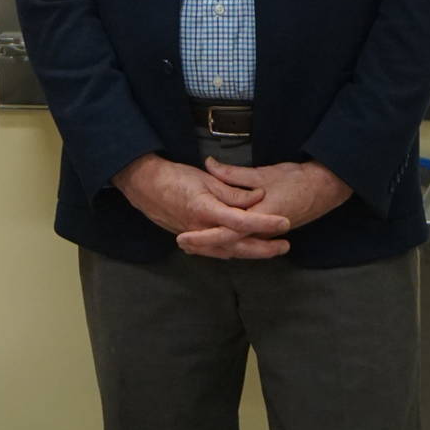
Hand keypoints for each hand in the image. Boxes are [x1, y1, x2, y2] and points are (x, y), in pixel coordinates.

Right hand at [112, 154, 291, 258]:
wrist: (144, 185)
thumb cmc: (173, 177)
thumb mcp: (206, 178)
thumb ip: (233, 191)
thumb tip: (258, 198)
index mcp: (206, 211)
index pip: (243, 222)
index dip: (266, 224)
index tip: (285, 223)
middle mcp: (202, 230)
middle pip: (239, 246)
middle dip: (265, 249)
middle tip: (285, 246)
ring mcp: (196, 237)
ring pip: (228, 252)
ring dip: (251, 253)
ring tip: (271, 249)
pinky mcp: (191, 239)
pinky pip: (215, 251)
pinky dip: (232, 252)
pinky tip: (243, 250)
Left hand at [172, 158, 351, 259]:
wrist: (324, 190)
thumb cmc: (297, 179)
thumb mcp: (263, 173)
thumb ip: (234, 174)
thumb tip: (209, 165)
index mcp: (257, 218)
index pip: (225, 233)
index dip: (203, 237)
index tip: (185, 238)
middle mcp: (260, 232)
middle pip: (227, 246)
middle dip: (204, 247)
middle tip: (183, 244)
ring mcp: (265, 235)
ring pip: (236, 247)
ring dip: (215, 247)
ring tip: (193, 245)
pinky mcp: (269, 233)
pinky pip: (245, 242)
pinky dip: (229, 243)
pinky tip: (219, 240)